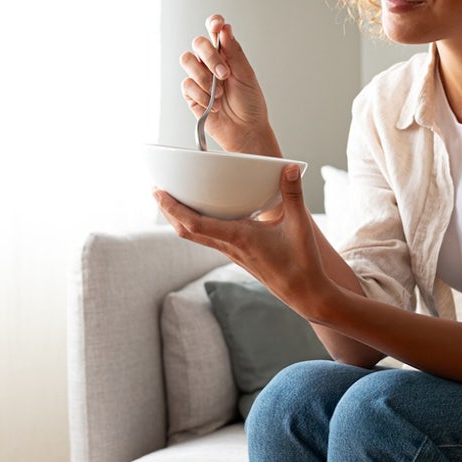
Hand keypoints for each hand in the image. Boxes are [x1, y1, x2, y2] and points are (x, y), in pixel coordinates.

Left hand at [153, 164, 331, 317]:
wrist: (305, 293)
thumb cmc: (302, 263)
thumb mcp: (299, 225)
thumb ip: (293, 194)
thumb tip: (290, 167)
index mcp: (239, 238)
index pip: (195, 224)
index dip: (173, 207)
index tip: (159, 192)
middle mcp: (229, 247)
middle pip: (186, 231)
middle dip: (168, 211)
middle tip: (156, 190)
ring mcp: (231, 253)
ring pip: (195, 236)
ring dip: (179, 219)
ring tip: (172, 200)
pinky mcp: (237, 256)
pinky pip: (207, 240)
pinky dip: (195, 226)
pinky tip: (202, 215)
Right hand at [180, 14, 280, 156]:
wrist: (245, 130)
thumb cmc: (250, 104)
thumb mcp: (246, 75)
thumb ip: (234, 52)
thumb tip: (225, 30)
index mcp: (227, 54)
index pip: (215, 31)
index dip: (213, 23)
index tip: (217, 25)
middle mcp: (211, 62)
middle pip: (198, 43)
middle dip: (211, 57)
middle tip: (224, 74)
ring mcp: (200, 77)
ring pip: (187, 61)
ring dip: (204, 78)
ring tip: (219, 93)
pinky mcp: (191, 93)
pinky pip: (187, 85)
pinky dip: (202, 95)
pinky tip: (213, 104)